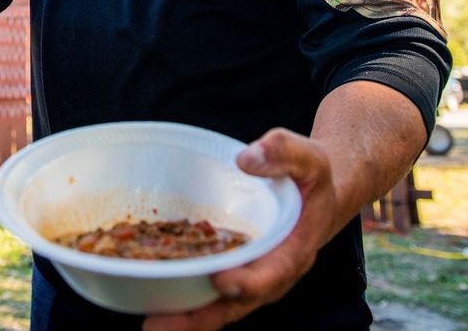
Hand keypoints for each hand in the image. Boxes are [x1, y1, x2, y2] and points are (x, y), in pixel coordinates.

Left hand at [142, 129, 336, 330]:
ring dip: (185, 317)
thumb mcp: (309, 159)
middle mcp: (270, 273)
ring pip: (218, 305)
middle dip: (200, 317)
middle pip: (236, 303)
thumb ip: (283, 153)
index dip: (247, 281)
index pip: (272, 273)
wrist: (317, 196)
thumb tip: (247, 158)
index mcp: (293, 250)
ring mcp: (249, 276)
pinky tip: (150, 295)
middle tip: (159, 324)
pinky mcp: (232, 270)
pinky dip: (183, 296)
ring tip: (150, 324)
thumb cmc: (311, 179)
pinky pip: (208, 290)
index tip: (221, 280)